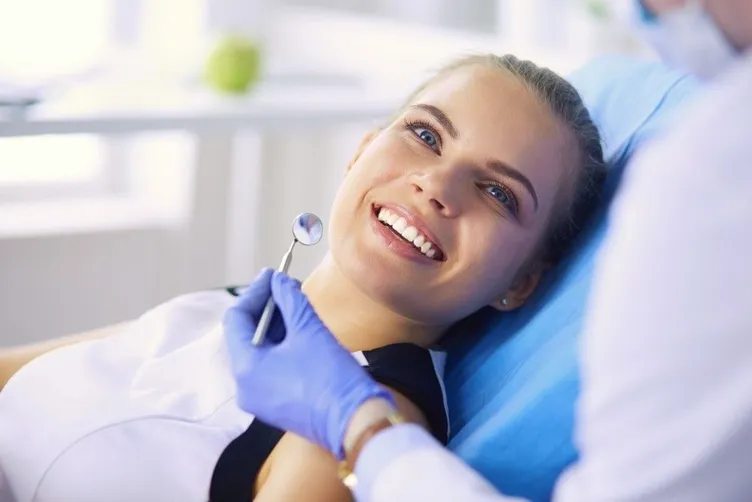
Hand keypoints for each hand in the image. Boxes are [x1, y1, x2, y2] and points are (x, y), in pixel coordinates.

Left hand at [223, 269, 394, 457]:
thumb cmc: (330, 377)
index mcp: (245, 368)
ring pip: (258, 351)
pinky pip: (268, 368)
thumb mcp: (309, 329)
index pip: (236, 319)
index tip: (273, 274)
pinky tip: (298, 329)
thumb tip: (279, 280)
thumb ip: (290, 299)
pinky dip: (280, 346)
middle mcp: (245, 387)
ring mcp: (259, 399)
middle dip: (265, 308)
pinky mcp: (275, 405)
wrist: (354, 421)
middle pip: (245, 335)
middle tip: (285, 285)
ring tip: (295, 304)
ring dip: (274, 326)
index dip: (255, 292)